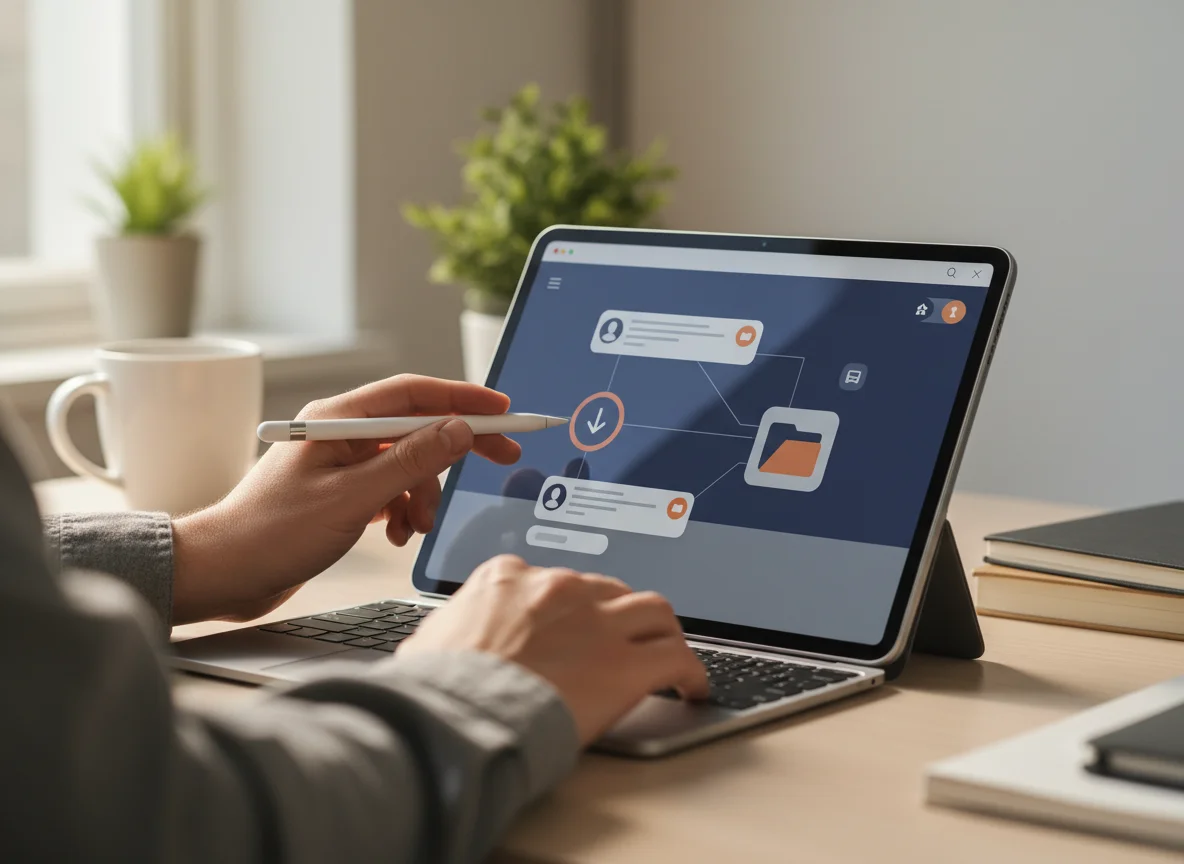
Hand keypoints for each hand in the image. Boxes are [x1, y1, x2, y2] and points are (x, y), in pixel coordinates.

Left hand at [171, 375, 520, 623]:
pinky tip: (395, 533)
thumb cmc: (271, 534)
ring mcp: (339, 461)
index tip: (502, 410)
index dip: (464, 399)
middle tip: (502, 457)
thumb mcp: (353, 499)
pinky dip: (402, 508)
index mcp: (337, 420)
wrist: (223, 574)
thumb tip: (459, 431)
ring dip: (423, 494)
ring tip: (415, 527)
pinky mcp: (338, 490)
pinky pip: (389, 487)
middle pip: (417, 426)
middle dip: (457, 447)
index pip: (415, 394)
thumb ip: (410, 462)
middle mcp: (339, 433)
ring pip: (407, 463)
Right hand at [400, 555, 709, 744]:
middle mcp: (561, 588)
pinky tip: (692, 689)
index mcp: (511, 576)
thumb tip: (439, 643)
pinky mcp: (627, 663)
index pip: (556, 582)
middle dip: (619, 614)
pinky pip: (677, 657)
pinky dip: (690, 672)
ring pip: (654, 611)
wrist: (458, 715)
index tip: (576, 626)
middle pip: (609, 591)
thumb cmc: (436, 688)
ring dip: (663, 632)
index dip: (572, 608)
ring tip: (667, 654)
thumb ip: (449, 630)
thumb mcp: (430, 641)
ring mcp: (599, 622)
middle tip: (624, 639)